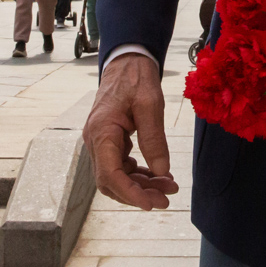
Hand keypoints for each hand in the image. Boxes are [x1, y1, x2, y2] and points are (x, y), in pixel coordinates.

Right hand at [84, 52, 176, 209]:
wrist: (127, 62)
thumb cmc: (137, 79)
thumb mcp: (150, 105)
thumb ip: (154, 139)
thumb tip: (161, 172)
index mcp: (101, 132)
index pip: (110, 175)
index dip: (130, 194)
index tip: (152, 204)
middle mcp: (95, 141)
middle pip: (111, 182)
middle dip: (139, 193)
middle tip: (167, 198)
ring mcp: (101, 142)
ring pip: (117, 176)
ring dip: (141, 185)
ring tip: (169, 186)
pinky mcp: (110, 142)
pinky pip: (121, 166)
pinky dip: (139, 174)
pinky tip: (159, 175)